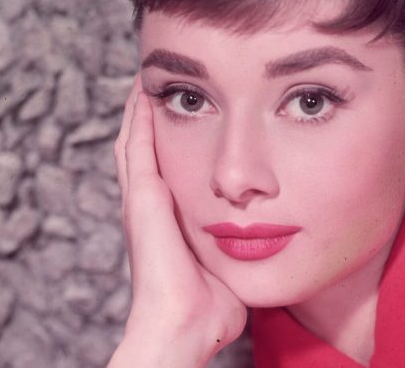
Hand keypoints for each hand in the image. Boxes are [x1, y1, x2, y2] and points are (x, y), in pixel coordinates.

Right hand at [109, 74, 247, 366]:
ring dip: (137, 110)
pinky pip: (137, 147)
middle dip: (146, 116)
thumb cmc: (211, 309)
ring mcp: (141, 200)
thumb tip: (272, 247)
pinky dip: (138, 118)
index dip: (165, 139)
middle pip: (140, 148)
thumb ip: (244, 251)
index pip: (162, 167)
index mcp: (166, 220)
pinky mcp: (143, 198)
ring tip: (145, 79)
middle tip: (154, 83)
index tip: (180, 113)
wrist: (185, 325)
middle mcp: (148, 206)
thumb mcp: (230, 267)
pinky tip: (143, 91)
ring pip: (133, 141)